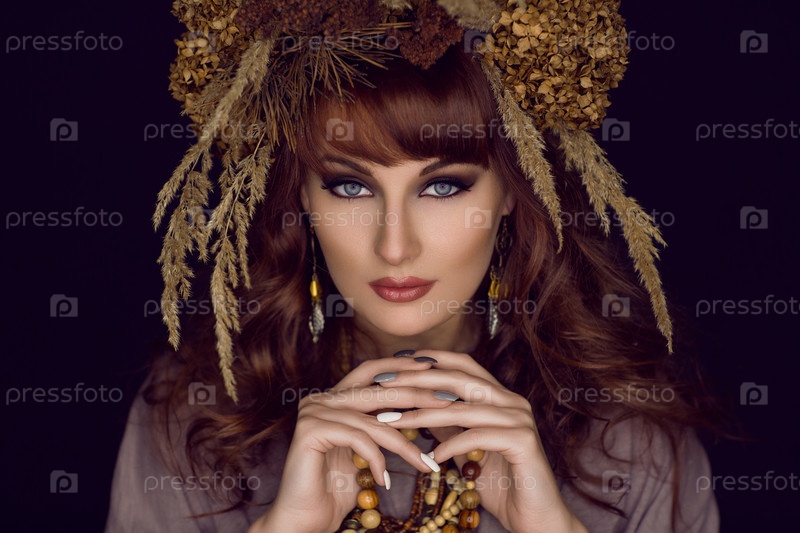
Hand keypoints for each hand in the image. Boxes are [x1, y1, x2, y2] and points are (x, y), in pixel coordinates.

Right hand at [249, 356, 453, 532]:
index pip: (371, 371)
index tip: (432, 368)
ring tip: (425, 464)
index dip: (400, 366)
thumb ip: (379, 427)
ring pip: (374, 421)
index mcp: (333, 398)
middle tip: (446, 400)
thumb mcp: (365, 451)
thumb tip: (419, 411)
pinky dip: (377, 460)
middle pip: (377, 389)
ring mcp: (313, 412)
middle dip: (416, 394)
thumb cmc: (335, 490)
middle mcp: (320, 399)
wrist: (303, 520)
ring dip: (404, 444)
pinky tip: (384, 480)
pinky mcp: (310, 430)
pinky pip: (359, 438)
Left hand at [373, 350, 586, 532]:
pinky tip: (433, 457)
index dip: (430, 360)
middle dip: (417, 380)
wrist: (536, 519)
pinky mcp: (523, 441)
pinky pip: (478, 436)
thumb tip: (418, 406)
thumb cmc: (501, 485)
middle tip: (383, 385)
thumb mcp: (466, 451)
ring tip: (393, 421)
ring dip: (422, 414)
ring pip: (463, 409)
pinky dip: (452, 445)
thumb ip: (449, 426)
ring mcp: (519, 419)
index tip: (395, 364)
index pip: (463, 365)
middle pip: (459, 379)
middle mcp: (512, 401)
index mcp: (500, 397)